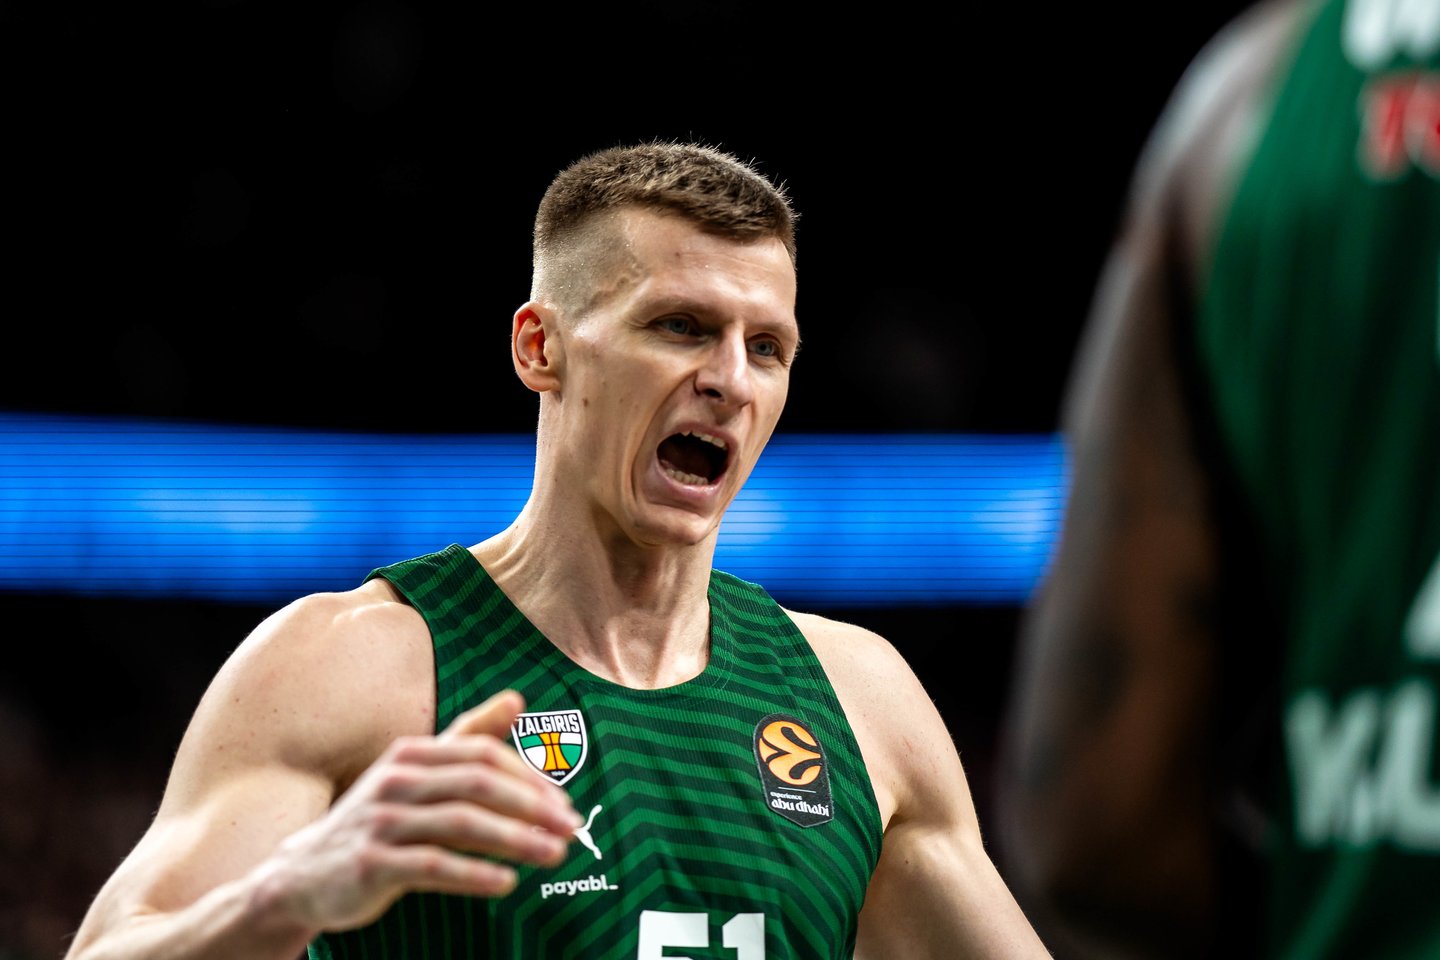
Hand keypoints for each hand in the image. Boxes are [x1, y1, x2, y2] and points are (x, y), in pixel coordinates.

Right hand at [259, 689, 580, 931]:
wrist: (302, 875)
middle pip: (478, 784)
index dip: (527, 776)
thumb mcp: (417, 773)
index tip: (563, 803)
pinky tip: (507, 882)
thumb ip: (466, 737)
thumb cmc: (377, 820)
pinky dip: (474, 874)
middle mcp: (396, 780)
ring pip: (462, 824)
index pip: (482, 753)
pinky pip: (433, 866)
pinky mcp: (371, 865)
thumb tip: (517, 699)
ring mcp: (381, 821)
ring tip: (553, 855)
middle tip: (572, 829)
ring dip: (515, 840)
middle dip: (532, 806)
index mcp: (411, 754)